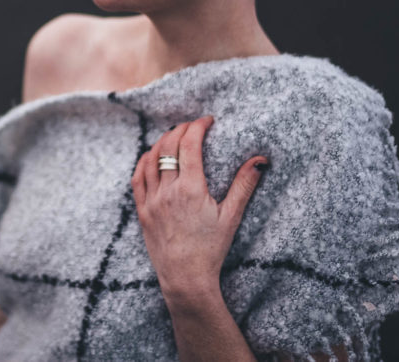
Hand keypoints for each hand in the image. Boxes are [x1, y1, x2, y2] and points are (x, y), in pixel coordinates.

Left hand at [131, 116, 267, 306]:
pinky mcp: (142, 210)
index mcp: (191, 189)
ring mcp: (152, 200)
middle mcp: (167, 191)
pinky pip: (137, 177)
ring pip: (150, 158)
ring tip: (175, 136)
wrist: (185, 278)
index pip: (189, 144)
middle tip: (194, 126)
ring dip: (162, 141)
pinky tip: (152, 155)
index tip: (208, 121)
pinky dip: (144, 160)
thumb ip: (244, 185)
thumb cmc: (211, 249)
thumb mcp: (231, 217)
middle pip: (168, 145)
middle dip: (181, 129)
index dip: (197, 126)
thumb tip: (260, 160)